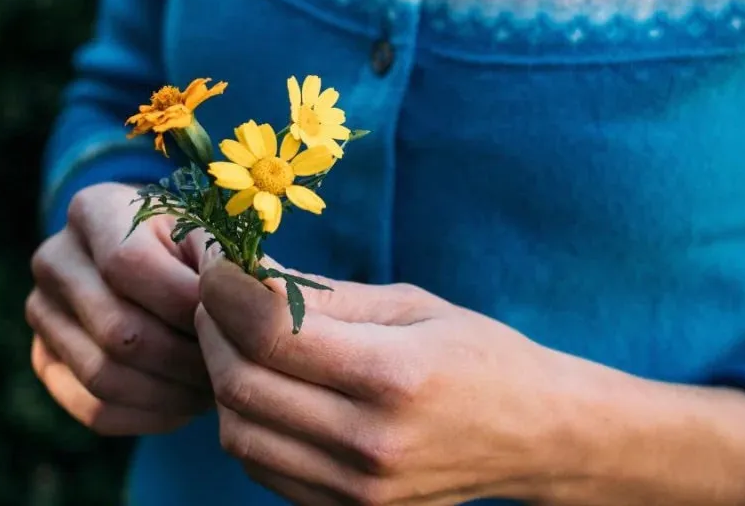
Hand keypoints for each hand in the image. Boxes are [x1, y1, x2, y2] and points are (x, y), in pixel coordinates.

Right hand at [27, 182, 211, 434]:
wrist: (152, 259)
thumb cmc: (189, 243)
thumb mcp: (208, 232)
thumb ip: (222, 258)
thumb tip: (245, 294)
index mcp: (93, 210)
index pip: (129, 266)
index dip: (186, 303)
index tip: (232, 322)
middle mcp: (53, 259)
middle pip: (118, 330)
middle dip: (185, 358)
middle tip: (231, 368)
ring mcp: (40, 312)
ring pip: (104, 377)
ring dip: (170, 394)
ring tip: (214, 387)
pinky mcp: (43, 360)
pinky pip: (93, 409)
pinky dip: (147, 416)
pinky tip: (185, 404)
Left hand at [193, 250, 570, 504]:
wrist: (533, 435)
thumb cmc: (476, 353)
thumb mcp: (410, 305)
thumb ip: (325, 296)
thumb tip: (247, 273)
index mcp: (393, 376)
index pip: (271, 333)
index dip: (227, 290)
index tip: (217, 261)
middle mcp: (368, 444)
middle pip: (241, 384)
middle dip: (211, 326)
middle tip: (215, 291)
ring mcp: (355, 492)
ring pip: (239, 433)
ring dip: (219, 374)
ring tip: (233, 334)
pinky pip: (262, 465)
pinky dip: (245, 418)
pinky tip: (261, 381)